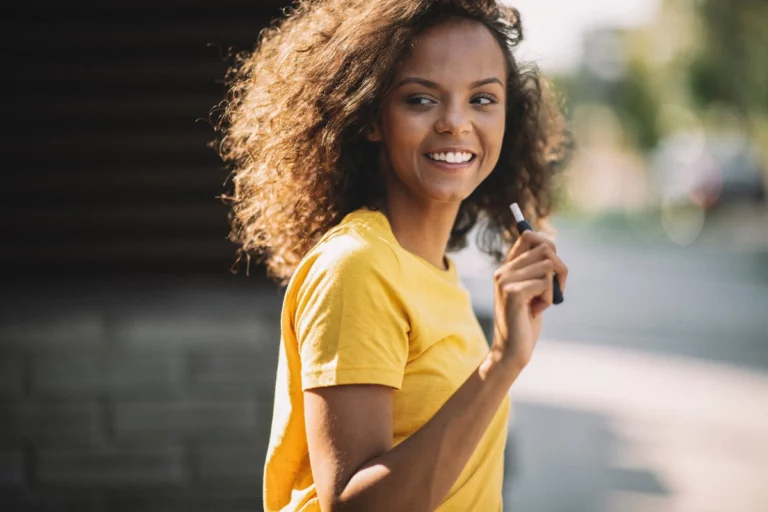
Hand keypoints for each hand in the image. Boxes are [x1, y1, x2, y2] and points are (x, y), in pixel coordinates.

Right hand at [490, 230, 567, 371]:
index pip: (528, 235)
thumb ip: (536, 268)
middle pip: (545, 248)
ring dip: (553, 288)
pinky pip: (545, 283)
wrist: (511, 350)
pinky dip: (548, 299)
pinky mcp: (512, 293)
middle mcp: (503, 270)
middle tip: (555, 291)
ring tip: (540, 304)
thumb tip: (550, 244)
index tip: (554, 267)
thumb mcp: (532, 290)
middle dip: (560, 270)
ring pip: (548, 266)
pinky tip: (536, 311)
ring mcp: (505, 280)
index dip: (548, 245)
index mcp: (506, 267)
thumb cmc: (525, 322)